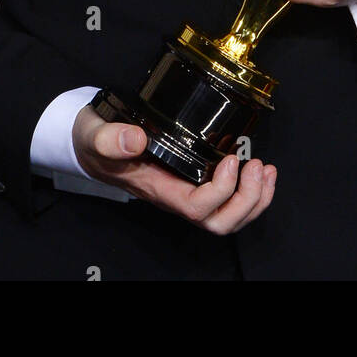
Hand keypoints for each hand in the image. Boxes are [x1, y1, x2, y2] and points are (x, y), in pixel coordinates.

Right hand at [71, 106, 275, 233]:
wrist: (91, 145)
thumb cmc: (95, 142)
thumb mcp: (96, 135)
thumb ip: (110, 139)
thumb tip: (135, 139)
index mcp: (158, 189)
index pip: (195, 207)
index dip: (219, 191)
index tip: (229, 160)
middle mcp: (175, 196)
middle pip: (218, 221)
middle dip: (246, 200)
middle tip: (256, 166)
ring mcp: (185, 191)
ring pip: (226, 217)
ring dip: (254, 199)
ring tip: (265, 169)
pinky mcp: (193, 180)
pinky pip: (226, 201)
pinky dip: (250, 190)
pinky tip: (258, 170)